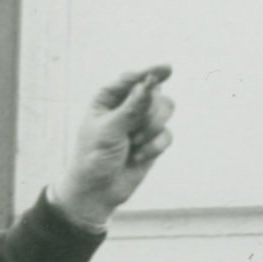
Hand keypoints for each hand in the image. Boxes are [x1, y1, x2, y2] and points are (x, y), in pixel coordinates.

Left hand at [49, 66, 174, 231]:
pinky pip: (167, 135)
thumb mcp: (110, 130)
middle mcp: (127, 106)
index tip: (168, 69)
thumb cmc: (94, 157)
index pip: (134, 78)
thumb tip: (151, 83)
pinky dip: (155, 147)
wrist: (97, 192)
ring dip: (152, 129)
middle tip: (133, 132)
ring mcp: (142, 123)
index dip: (152, 72)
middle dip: (148, 113)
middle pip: (155, 93)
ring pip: (165, 110)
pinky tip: (138, 157)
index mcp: (109, 97)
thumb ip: (132, 107)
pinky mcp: (153, 142)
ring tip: (135, 144)